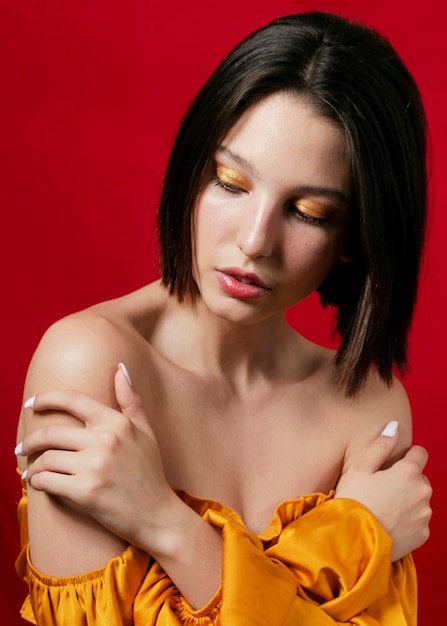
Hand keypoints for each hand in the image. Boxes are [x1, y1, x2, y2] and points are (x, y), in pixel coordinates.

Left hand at [18, 365, 180, 553]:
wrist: (158, 515)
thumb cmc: (150, 473)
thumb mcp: (146, 432)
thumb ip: (130, 400)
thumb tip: (120, 368)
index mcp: (117, 423)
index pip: (73, 400)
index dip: (47, 399)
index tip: (31, 404)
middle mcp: (105, 440)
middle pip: (51, 433)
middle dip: (30, 442)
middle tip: (22, 449)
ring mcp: (95, 466)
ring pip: (46, 459)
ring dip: (33, 467)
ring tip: (32, 472)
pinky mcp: (86, 492)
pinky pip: (47, 481)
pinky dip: (37, 483)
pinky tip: (38, 484)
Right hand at [335, 422, 431, 560]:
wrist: (354, 541)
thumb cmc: (353, 501)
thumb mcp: (359, 467)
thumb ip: (380, 445)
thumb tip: (394, 426)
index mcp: (408, 472)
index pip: (420, 453)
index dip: (407, 455)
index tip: (394, 464)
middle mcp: (422, 492)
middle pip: (420, 478)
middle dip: (406, 480)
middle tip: (382, 489)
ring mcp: (424, 515)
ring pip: (420, 500)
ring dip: (408, 500)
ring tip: (384, 508)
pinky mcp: (422, 535)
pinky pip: (418, 521)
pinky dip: (408, 520)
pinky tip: (389, 522)